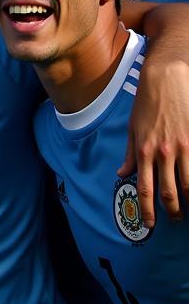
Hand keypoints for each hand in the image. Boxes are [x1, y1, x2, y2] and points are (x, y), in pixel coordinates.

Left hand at [120, 44, 188, 226]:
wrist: (166, 79)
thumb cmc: (146, 103)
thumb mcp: (131, 128)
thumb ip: (129, 154)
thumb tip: (122, 174)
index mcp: (144, 151)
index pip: (145, 189)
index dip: (148, 210)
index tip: (149, 224)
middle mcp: (164, 153)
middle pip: (170, 192)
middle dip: (173, 210)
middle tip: (176, 219)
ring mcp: (184, 148)